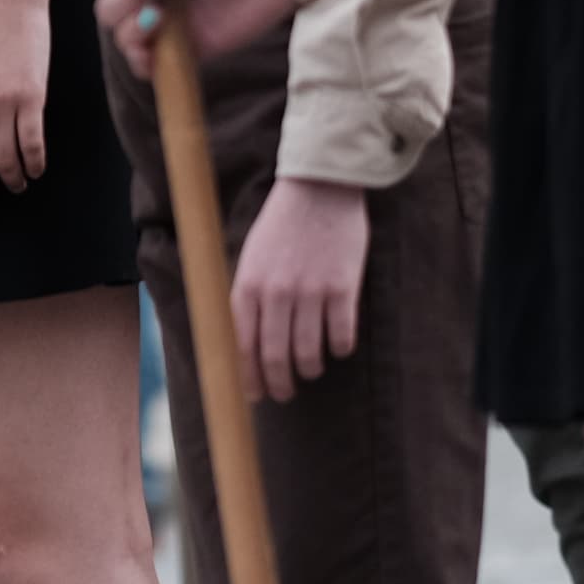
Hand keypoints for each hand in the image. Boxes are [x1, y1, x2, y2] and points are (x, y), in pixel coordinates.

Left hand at [232, 178, 369, 402]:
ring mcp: (310, 291)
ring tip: (311, 368)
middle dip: (278, 384)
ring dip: (310, 368)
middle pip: (274, 357)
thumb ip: (247, 297)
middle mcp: (275, 292)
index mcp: (247, 285)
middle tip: (284, 393)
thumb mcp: (251, 257)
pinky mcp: (342, 288)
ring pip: (308, 352)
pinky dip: (339, 349)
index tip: (254, 396)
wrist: (318, 188)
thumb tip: (241, 343)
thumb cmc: (282, 226)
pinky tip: (338, 347)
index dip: (248, 378)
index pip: (241, 346)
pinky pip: (341, 336)